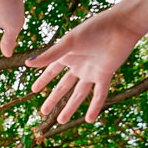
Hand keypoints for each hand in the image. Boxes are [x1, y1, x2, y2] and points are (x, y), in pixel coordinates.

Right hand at [24, 8, 142, 123]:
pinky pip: (99, 94)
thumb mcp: (68, 43)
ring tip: (61, 121)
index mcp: (68, 55)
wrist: (121, 26)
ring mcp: (91, 71)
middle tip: (43, 112)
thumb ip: (49, 56)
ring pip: (79, 94)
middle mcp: (78, 65)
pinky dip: (94, 107)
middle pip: (64, 86)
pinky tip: (89, 120)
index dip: (43, 80)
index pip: (52, 71)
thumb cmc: (94, 29)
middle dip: (53, 99)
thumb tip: (27, 64)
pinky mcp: (105, 75)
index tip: (34, 90)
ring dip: (70, 107)